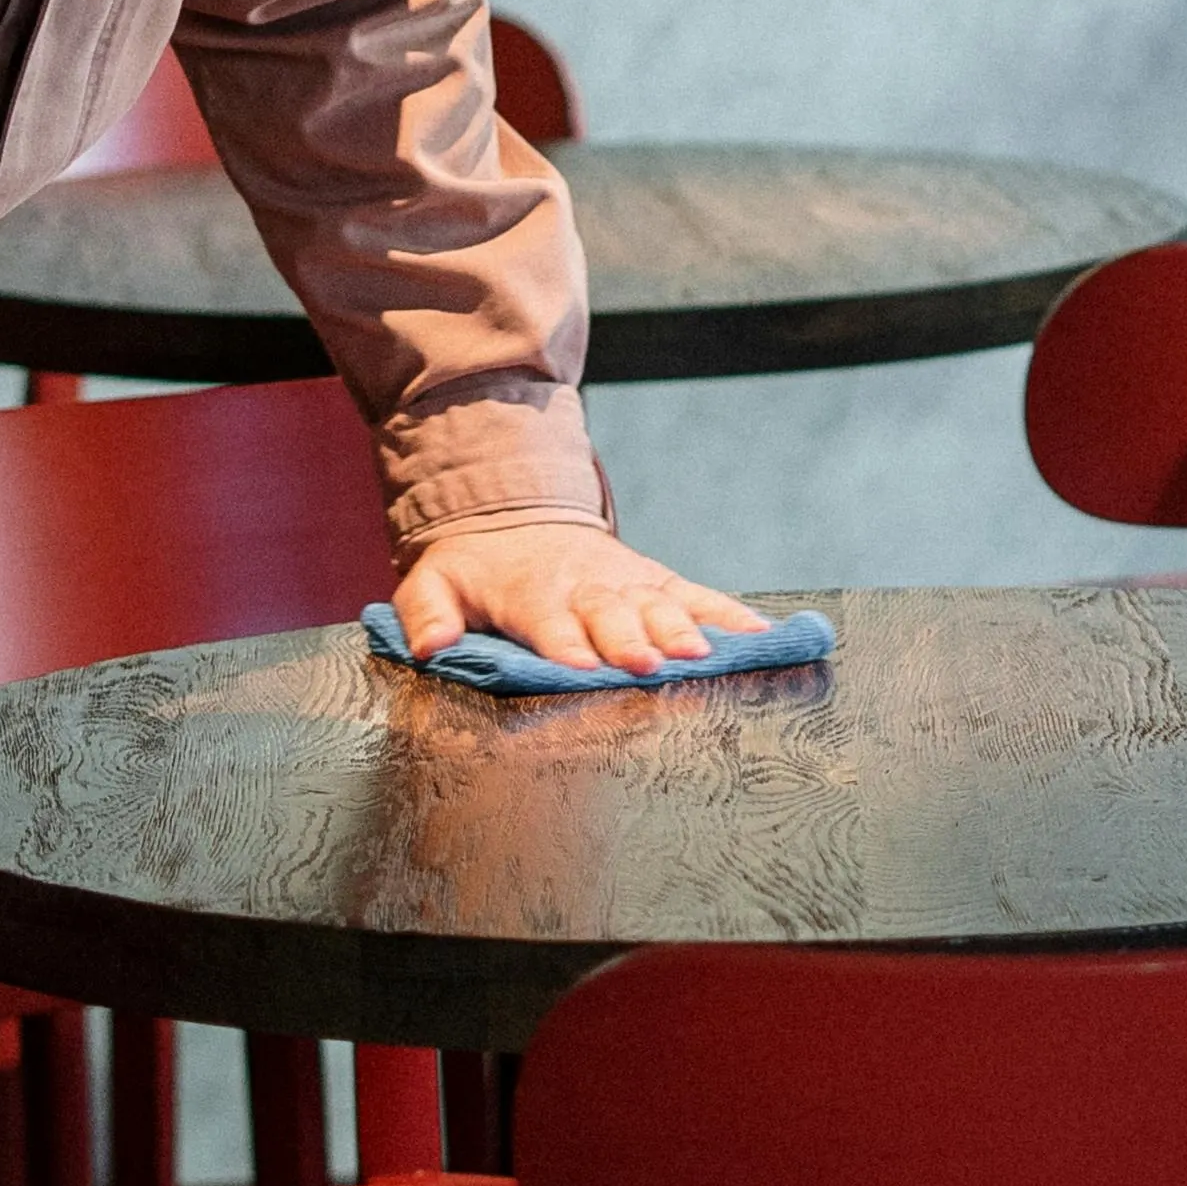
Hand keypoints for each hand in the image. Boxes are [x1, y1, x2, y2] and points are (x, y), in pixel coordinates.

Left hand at [388, 521, 765, 678]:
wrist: (518, 517)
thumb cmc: (475, 568)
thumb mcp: (431, 582)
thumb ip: (426, 615)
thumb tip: (430, 645)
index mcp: (529, 592)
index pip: (547, 620)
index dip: (565, 643)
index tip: (582, 668)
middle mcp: (585, 585)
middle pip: (611, 614)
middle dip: (632, 639)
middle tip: (651, 665)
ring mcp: (627, 581)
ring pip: (659, 603)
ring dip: (683, 629)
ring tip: (704, 654)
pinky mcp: (657, 580)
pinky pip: (697, 596)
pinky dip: (730, 616)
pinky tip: (759, 638)